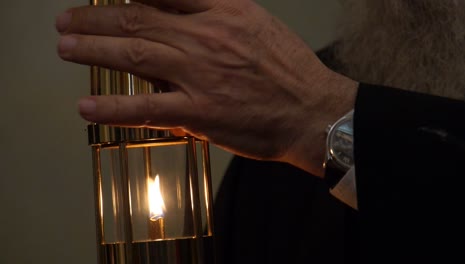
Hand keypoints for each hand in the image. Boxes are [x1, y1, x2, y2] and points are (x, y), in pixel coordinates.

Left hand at [56, 0, 357, 176]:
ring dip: (92, 49)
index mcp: (224, 11)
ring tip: (66, 48)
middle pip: (137, 17)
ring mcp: (199, 74)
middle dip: (95, 19)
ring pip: (134, 53)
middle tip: (68, 21)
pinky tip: (87, 109)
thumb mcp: (257, 26)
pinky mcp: (199, 112)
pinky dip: (112, 108)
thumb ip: (217, 20)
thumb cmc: (290, 72)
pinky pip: (146, 108)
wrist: (314, 111)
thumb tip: (179, 24)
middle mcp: (206, 36)